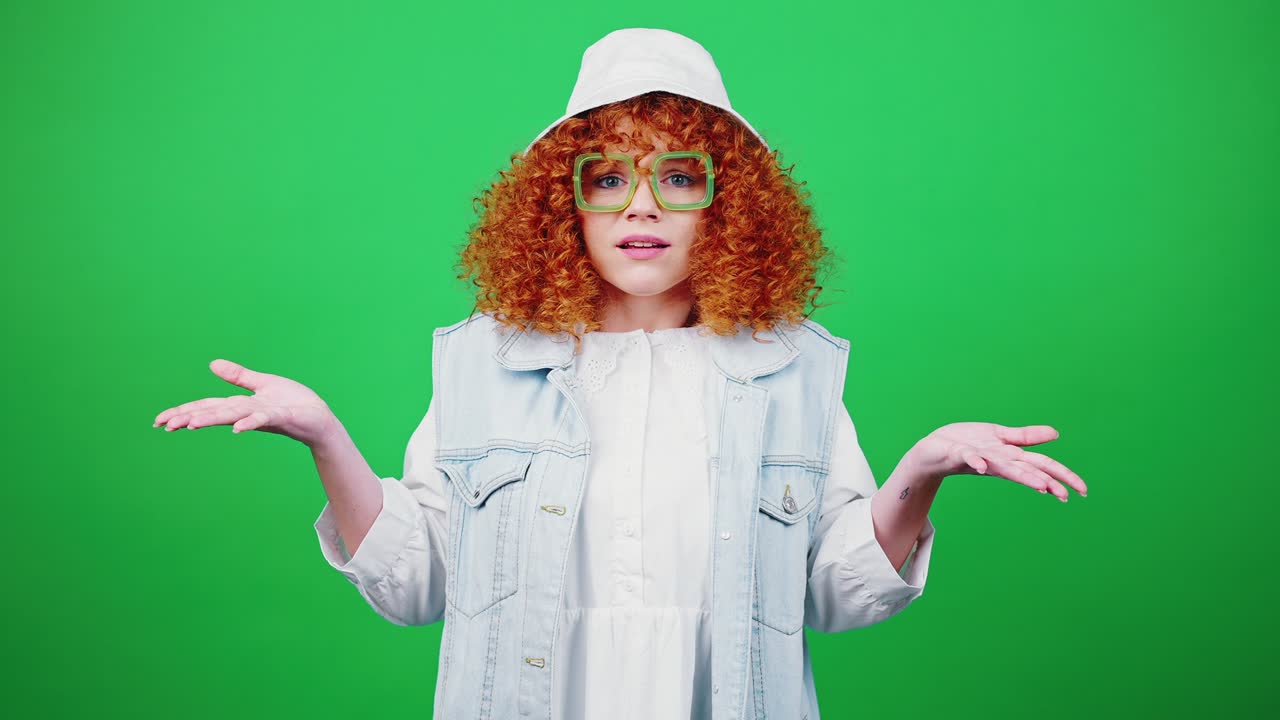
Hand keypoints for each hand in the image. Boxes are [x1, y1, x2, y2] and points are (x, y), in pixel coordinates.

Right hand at [153, 359, 338, 447]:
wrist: (319, 418)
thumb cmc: (293, 402)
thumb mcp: (262, 384)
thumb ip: (238, 377)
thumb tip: (212, 364)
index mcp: (240, 404)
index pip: (207, 406)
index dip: (184, 411)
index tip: (160, 420)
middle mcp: (247, 411)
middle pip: (214, 412)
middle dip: (188, 417)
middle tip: (162, 425)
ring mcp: (263, 415)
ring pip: (233, 415)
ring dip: (212, 419)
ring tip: (190, 425)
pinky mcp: (282, 416)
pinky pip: (263, 419)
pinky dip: (250, 423)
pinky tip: (237, 429)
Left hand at [908, 422, 1086, 501]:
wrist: (933, 449)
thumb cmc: (967, 443)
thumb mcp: (1000, 437)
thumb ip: (1026, 437)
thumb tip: (1056, 434)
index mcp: (1010, 457)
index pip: (1041, 465)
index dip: (1061, 476)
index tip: (1081, 491)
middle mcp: (998, 462)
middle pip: (1027, 470)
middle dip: (1048, 481)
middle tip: (1068, 495)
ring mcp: (980, 459)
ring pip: (1004, 468)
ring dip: (1021, 476)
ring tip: (1041, 486)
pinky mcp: (958, 454)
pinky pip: (968, 458)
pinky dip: (976, 461)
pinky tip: (982, 466)